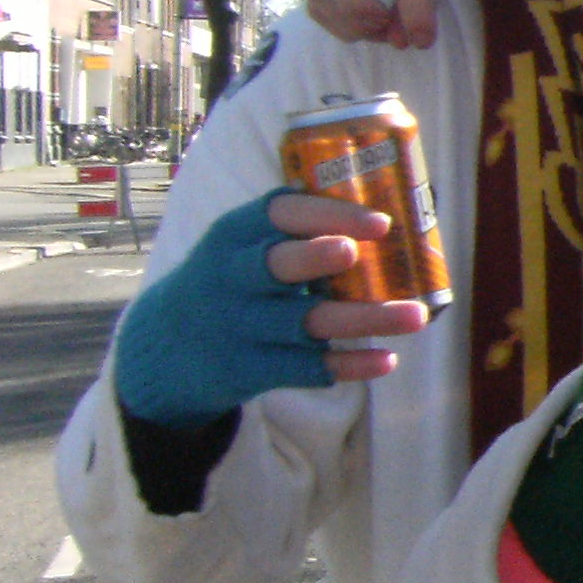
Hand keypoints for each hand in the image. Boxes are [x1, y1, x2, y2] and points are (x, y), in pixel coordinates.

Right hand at [114, 191, 435, 424]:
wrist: (165, 345)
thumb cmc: (234, 280)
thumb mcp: (245, 245)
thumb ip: (298, 233)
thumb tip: (392, 224)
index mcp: (235, 234)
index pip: (278, 213)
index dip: (327, 215)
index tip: (380, 223)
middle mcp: (232, 277)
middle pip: (273, 266)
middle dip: (312, 258)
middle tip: (353, 252)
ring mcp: (239, 326)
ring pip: (303, 322)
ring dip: (363, 319)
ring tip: (417, 315)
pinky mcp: (247, 368)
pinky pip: (302, 367)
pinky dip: (346, 365)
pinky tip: (387, 360)